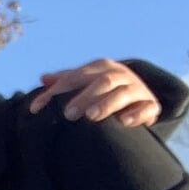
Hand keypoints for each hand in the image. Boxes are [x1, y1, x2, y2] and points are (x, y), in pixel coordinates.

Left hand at [30, 59, 160, 125]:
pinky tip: (123, 122)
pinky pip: (146, 108)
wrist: (141, 95)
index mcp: (101, 67)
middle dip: (83, 97)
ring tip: (91, 116)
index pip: (75, 77)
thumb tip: (43, 78)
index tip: (36, 108)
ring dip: (107, 104)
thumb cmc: (104, 90)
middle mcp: (121, 74)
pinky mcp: (151, 104)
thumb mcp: (86, 83)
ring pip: (123, 93)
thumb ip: (65, 81)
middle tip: (67, 114)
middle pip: (102, 82)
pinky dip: (136, 114)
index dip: (56, 91)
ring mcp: (138, 89)